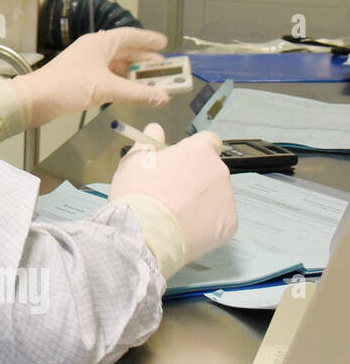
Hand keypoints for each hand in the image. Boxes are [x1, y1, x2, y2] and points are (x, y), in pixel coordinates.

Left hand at [13, 28, 171, 126]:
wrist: (34, 99)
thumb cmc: (68, 86)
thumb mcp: (107, 89)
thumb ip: (138, 93)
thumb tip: (164, 98)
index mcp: (100, 43)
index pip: (131, 36)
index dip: (149, 40)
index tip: (165, 44)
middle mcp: (94, 49)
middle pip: (126, 51)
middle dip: (146, 61)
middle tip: (165, 70)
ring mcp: (87, 63)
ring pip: (117, 65)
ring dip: (134, 74)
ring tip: (152, 83)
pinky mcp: (81, 78)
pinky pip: (108, 76)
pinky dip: (121, 82)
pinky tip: (130, 92)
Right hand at [109, 123, 237, 265]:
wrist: (145, 233)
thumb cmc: (138, 195)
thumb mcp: (134, 161)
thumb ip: (149, 142)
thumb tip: (155, 129)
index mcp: (198, 152)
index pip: (209, 140)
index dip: (195, 150)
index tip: (183, 161)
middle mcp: (218, 171)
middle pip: (212, 170)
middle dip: (196, 178)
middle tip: (172, 192)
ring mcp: (227, 199)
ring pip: (216, 195)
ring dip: (202, 201)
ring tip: (176, 214)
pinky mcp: (229, 224)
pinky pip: (220, 219)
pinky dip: (207, 223)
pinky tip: (185, 227)